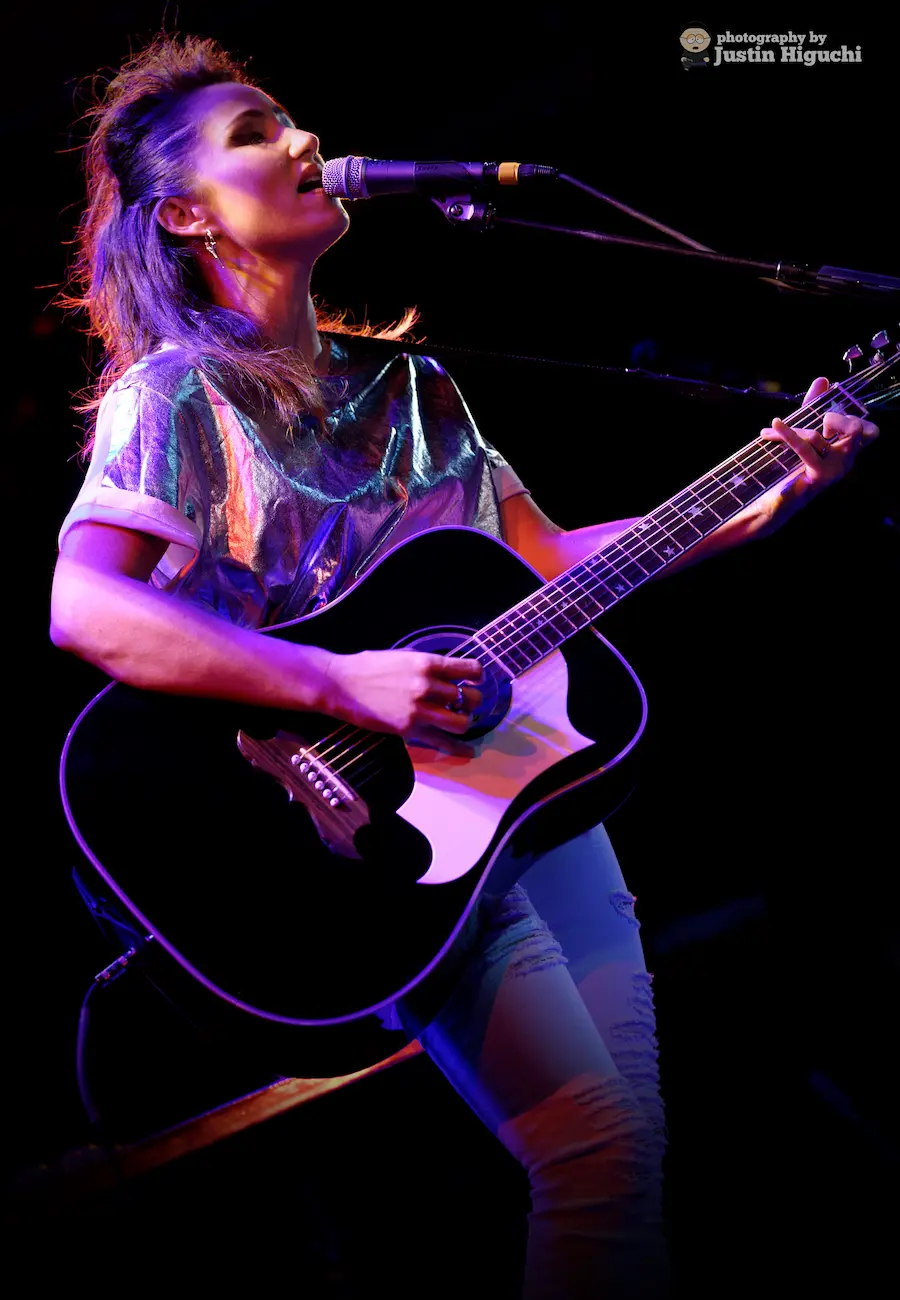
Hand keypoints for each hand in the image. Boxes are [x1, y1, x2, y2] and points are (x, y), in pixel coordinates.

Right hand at [323, 649, 483, 753]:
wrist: (340, 684)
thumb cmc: (369, 667)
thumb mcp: (403, 656)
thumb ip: (428, 666)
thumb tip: (449, 673)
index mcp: (427, 663)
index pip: (470, 670)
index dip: (477, 676)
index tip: (475, 680)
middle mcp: (427, 685)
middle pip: (469, 698)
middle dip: (470, 702)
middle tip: (464, 703)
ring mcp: (419, 709)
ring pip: (461, 722)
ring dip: (463, 721)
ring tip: (456, 720)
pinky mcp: (409, 729)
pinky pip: (442, 742)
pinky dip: (459, 749)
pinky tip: (468, 752)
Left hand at [757, 376, 879, 528]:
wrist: (772, 505)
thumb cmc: (788, 469)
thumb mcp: (802, 433)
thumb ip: (812, 407)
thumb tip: (823, 379)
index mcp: (849, 452)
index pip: (870, 431)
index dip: (852, 419)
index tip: (826, 421)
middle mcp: (847, 461)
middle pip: (852, 427)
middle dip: (833, 418)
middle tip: (815, 425)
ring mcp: (836, 470)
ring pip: (818, 435)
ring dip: (791, 429)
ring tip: (772, 431)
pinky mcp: (819, 476)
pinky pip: (805, 447)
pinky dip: (788, 433)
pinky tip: (774, 425)